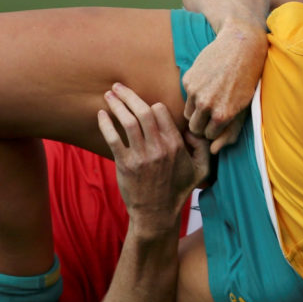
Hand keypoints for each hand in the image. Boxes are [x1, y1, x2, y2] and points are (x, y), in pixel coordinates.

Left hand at [99, 83, 210, 234]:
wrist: (156, 214)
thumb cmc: (177, 191)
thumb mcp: (201, 170)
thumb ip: (202, 148)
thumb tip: (193, 129)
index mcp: (176, 145)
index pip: (161, 112)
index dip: (151, 104)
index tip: (143, 103)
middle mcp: (159, 148)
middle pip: (143, 112)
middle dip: (129, 95)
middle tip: (118, 86)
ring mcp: (141, 156)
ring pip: (128, 121)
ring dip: (117, 105)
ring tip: (109, 95)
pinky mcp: (125, 165)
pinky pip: (113, 138)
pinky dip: (105, 124)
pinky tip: (101, 114)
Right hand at [181, 20, 266, 154]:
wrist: (240, 45)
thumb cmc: (247, 80)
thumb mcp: (244, 108)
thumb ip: (230, 132)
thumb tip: (214, 150)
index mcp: (222, 115)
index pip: (208, 136)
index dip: (214, 129)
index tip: (222, 119)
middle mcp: (206, 105)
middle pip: (194, 127)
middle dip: (202, 123)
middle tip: (214, 110)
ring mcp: (195, 92)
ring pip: (188, 113)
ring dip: (197, 110)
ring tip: (212, 96)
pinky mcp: (188, 79)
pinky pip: (187, 96)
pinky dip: (195, 93)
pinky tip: (209, 81)